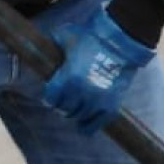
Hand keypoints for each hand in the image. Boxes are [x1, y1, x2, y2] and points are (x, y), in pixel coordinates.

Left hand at [43, 7, 154, 133]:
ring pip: (79, 117)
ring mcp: (96, 102)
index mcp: (67, 79)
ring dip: (76, 113)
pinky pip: (95, 125)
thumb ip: (54, 44)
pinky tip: (84, 125)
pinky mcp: (110, 106)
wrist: (120, 43)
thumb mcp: (66, 36)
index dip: (49, 97)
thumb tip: (43, 45)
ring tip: (77, 106)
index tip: (51, 95)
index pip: (50, 98)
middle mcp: (80, 94)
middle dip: (62, 104)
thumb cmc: (92, 38)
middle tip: (65, 100)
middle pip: (64, 109)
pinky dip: (88, 127)